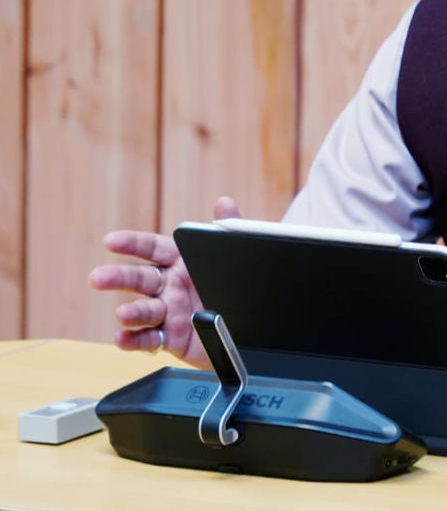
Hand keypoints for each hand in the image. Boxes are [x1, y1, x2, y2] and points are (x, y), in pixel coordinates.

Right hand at [87, 197, 241, 366]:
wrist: (252, 323)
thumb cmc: (234, 285)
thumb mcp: (234, 254)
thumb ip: (230, 229)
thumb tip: (224, 203)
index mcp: (181, 261)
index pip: (152, 248)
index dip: (132, 243)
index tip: (111, 241)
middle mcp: (169, 285)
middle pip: (139, 278)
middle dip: (118, 278)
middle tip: (98, 278)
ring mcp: (168, 312)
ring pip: (143, 310)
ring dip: (130, 312)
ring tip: (123, 314)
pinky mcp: (171, 338)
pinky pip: (149, 339)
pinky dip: (133, 340)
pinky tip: (122, 338)